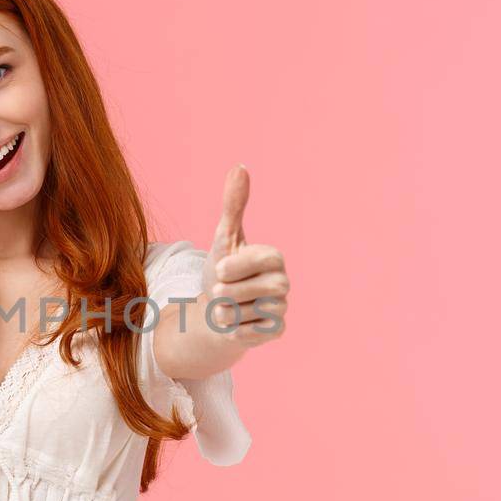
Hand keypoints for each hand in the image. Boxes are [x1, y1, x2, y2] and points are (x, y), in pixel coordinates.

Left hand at [199, 165, 288, 348]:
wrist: (216, 311)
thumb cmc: (222, 272)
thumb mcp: (224, 237)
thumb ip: (233, 205)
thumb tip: (240, 167)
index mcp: (274, 258)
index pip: (261, 260)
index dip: (236, 267)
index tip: (220, 269)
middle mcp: (284, 282)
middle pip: (253, 290)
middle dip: (226, 292)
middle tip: (221, 291)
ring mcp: (282, 308)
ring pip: (247, 313)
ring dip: (225, 312)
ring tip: (225, 306)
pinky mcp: (276, 330)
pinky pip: (251, 332)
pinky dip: (234, 329)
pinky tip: (234, 323)